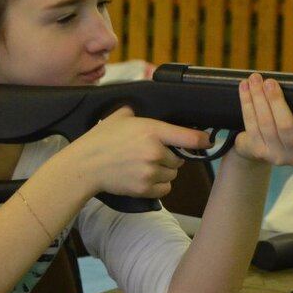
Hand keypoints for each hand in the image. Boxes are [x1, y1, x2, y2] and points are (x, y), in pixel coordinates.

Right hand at [71, 107, 213, 198]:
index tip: (207, 141)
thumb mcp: (121, 116)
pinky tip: (144, 177)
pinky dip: (159, 185)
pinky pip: (164, 189)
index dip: (203, 140)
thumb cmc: (100, 140)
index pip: (190, 138)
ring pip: (172, 174)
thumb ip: (141, 112)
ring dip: (164, 171)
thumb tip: (153, 103)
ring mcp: (150, 172)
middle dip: (171, 157)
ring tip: (145, 165)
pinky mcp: (144, 188)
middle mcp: (155, 152)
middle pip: (180, 159)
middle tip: (154, 153)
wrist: (84, 166)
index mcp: (152, 131)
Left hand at [233, 74, 292, 166]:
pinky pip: (250, 123)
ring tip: (255, 79)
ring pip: (265, 124)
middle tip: (269, 82)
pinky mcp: (257, 151)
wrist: (263, 146)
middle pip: (287, 128)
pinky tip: (244, 88)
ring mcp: (275, 155)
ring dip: (258, 97)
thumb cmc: (290, 125)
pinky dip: (247, 102)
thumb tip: (287, 83)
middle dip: (276, 102)